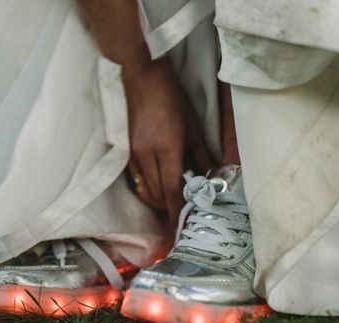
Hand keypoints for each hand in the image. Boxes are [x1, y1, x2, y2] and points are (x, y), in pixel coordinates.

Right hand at [123, 60, 212, 226]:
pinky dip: (148, 188)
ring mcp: (134, 154)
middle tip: (182, 215)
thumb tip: (211, 175)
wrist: (140, 78)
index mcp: (167, 148)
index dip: (177, 212)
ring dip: (159, 200)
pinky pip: (137, 179)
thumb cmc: (171, 99)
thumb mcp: (193, 126)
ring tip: (172, 202)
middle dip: (170, 208)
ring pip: (146, 189)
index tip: (180, 229)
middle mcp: (148, 155)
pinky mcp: (127, 151)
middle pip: (158, 194)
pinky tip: (157, 186)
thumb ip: (202, 154)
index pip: (172, 190)